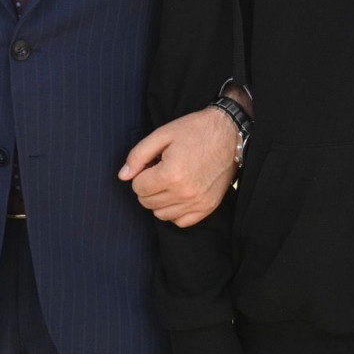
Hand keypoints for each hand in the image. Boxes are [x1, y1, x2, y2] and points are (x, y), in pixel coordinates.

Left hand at [119, 107, 238, 226]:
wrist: (229, 133)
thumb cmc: (194, 130)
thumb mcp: (162, 134)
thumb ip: (138, 155)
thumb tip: (123, 175)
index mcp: (171, 174)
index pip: (137, 187)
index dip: (140, 174)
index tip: (151, 164)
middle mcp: (184, 192)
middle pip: (147, 202)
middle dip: (147, 187)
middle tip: (159, 170)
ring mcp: (197, 202)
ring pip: (161, 214)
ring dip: (159, 200)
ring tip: (170, 181)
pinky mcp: (208, 207)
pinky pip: (181, 222)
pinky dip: (175, 211)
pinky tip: (178, 194)